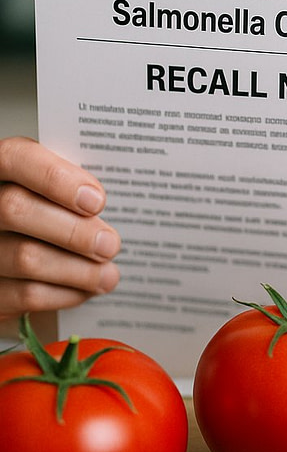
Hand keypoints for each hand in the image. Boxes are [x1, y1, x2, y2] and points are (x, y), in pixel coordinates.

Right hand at [0, 137, 119, 319]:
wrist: (23, 245)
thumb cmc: (52, 209)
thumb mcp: (58, 190)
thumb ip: (74, 187)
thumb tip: (106, 205)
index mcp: (0, 168)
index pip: (15, 157)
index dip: (55, 177)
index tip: (96, 200)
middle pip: (16, 210)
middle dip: (74, 231)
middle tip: (110, 244)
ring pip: (24, 257)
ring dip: (77, 270)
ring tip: (108, 275)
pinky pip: (22, 294)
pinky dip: (63, 293)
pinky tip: (85, 289)